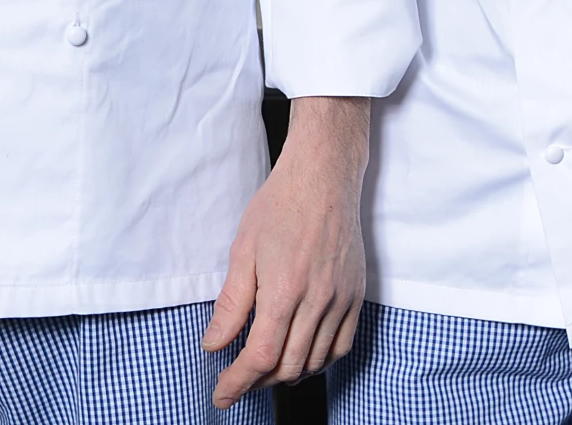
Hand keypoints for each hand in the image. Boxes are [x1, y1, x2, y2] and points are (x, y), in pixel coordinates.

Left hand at [203, 96, 369, 407]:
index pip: (261, 357)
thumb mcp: (242, 250)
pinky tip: (301, 356)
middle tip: (237, 380)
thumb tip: (214, 345)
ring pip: (316, 361)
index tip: (222, 395)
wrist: (324, 175)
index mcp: (285, 290)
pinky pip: (342, 345)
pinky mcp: (357, 294)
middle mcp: (318, 301)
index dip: (238, 383)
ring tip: (264, 370)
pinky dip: (320, 361)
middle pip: (289, 366)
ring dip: (288, 374)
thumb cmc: (279, 206)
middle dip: (258, 382)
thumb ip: (231, 304)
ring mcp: (342, 299)